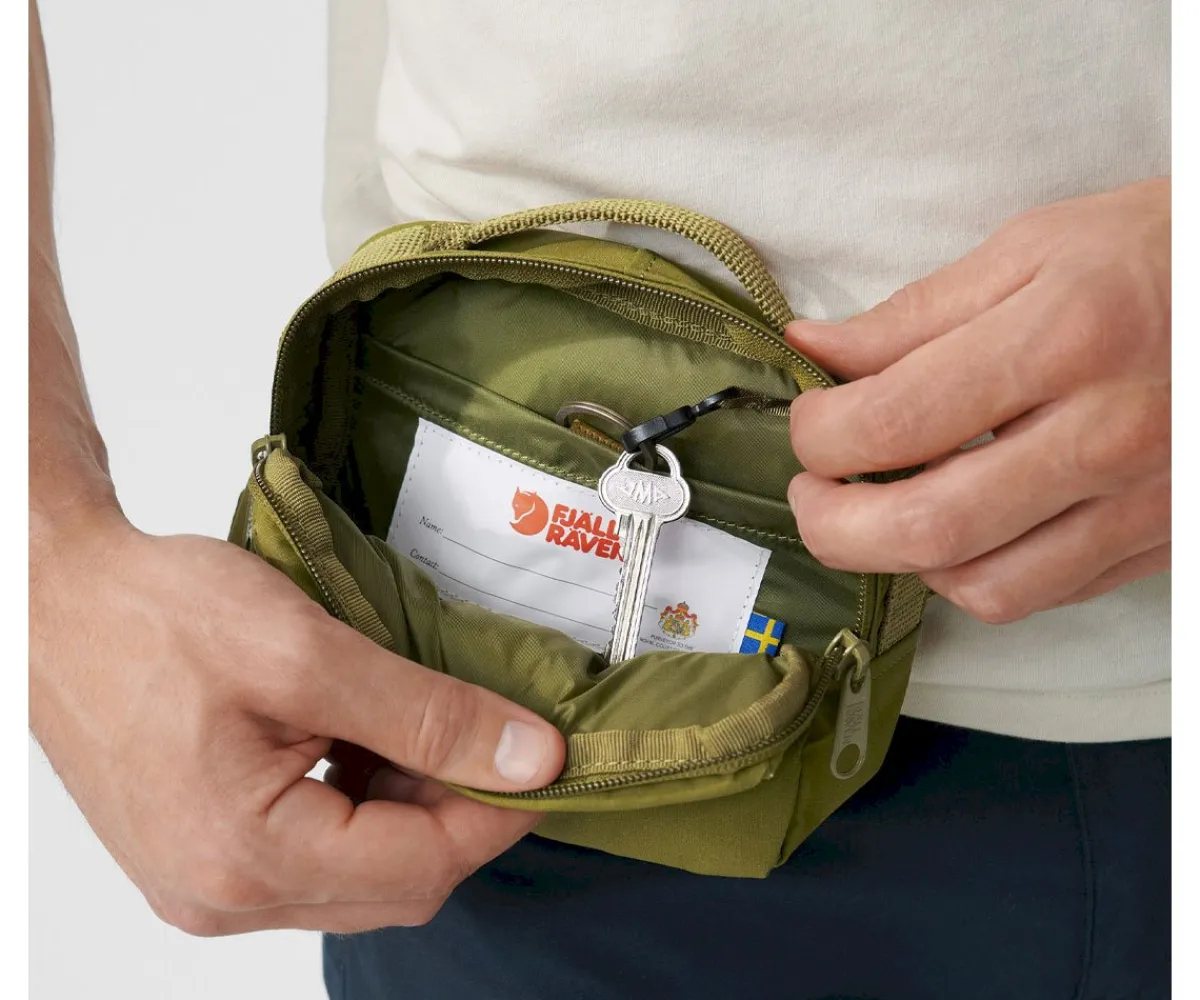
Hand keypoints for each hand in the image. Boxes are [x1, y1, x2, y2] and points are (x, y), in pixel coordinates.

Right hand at [30, 514, 564, 934]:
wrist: (56, 603)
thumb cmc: (156, 616)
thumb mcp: (307, 652)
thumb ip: (427, 713)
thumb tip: (528, 756)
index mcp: (248, 856)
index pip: (424, 865)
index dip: (500, 811)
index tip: (546, 756)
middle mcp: (224, 897)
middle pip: (397, 884)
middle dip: (461, 812)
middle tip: (494, 734)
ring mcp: (209, 885)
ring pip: (362, 876)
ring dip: (414, 808)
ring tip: (429, 726)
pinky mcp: (204, 859)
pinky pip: (316, 859)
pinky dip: (364, 806)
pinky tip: (372, 741)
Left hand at [784, 177, 1169, 623]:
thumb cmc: (1161, 254)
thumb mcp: (1036, 249)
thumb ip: (915, 314)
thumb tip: (815, 351)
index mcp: (1063, 340)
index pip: (895, 422)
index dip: (820, 436)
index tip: (811, 424)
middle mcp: (1104, 435)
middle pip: (928, 527)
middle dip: (834, 526)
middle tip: (814, 494)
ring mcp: (1139, 501)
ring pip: (982, 585)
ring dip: (903, 559)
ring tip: (882, 511)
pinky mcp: (1158, 541)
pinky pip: (1040, 594)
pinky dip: (974, 574)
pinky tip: (960, 528)